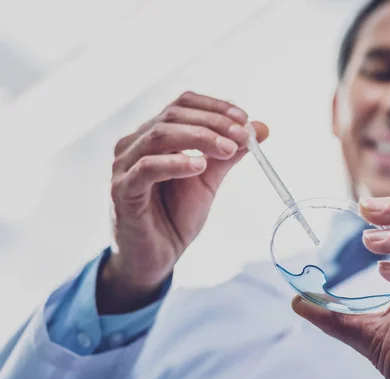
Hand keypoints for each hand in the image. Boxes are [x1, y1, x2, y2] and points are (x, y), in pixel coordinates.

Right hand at [99, 91, 268, 313]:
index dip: (215, 107)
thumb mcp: (209, 180)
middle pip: (173, 115)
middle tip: (242, 137)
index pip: (182, 104)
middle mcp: (134, 144)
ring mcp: (124, 166)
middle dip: (213, 123)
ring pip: (159, 135)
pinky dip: (175, 163)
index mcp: (153, 135)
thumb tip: (261, 128)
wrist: (157, 257)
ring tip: (228, 150)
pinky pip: (147, 168)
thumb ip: (229, 154)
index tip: (245, 119)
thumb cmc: (176, 216)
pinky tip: (199, 166)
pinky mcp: (122, 191)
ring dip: (199, 138)